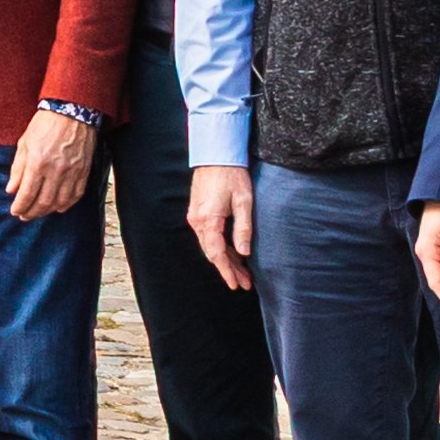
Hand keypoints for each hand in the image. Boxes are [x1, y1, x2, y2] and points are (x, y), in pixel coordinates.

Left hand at [6, 104, 97, 217]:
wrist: (72, 112)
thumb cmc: (45, 124)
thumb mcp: (24, 143)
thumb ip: (17, 169)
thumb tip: (11, 190)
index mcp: (38, 162)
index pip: (27, 194)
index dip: (20, 206)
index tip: (14, 211)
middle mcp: (56, 170)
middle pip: (43, 202)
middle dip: (32, 212)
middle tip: (24, 216)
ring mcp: (72, 172)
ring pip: (60, 202)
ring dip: (47, 211)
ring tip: (38, 212)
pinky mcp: (84, 171)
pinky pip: (76, 195)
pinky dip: (66, 205)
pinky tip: (58, 207)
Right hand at [188, 164, 252, 287]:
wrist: (216, 154)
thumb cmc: (232, 175)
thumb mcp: (244, 202)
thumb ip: (243, 228)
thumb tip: (243, 253)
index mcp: (208, 220)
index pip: (217, 254)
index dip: (227, 271)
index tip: (236, 284)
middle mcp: (197, 221)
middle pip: (212, 253)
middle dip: (228, 269)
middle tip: (244, 283)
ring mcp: (195, 216)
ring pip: (210, 245)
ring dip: (225, 259)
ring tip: (242, 272)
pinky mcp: (198, 211)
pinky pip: (208, 236)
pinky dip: (220, 247)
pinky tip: (233, 252)